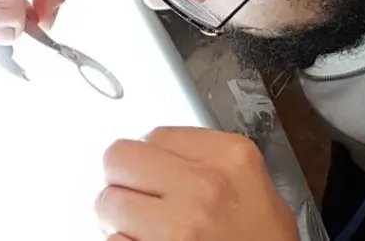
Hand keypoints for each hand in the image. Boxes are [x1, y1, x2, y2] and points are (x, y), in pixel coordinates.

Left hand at [98, 127, 298, 240]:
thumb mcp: (257, 188)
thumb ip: (211, 162)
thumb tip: (158, 156)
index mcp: (231, 158)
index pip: (155, 134)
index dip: (150, 157)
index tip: (155, 173)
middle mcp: (203, 186)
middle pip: (120, 157)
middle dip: (123, 179)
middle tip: (139, 199)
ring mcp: (177, 227)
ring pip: (106, 202)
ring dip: (118, 218)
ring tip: (146, 230)